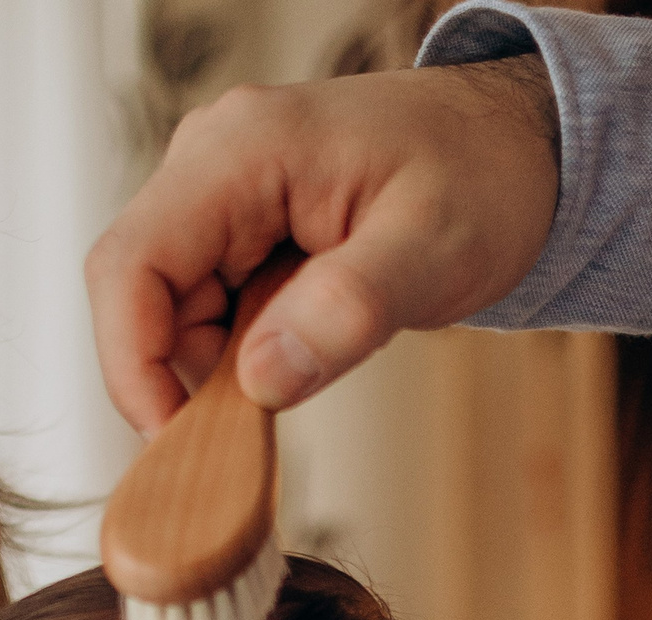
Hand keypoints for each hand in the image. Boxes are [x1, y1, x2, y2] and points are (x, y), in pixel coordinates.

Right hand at [87, 55, 559, 430]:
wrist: (520, 145)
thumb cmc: (484, 173)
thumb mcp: (434, 249)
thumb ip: (347, 310)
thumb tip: (262, 381)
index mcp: (242, 149)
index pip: (132, 264)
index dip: (133, 364)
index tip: (174, 441)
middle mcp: (213, 162)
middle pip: (144, 295)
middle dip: (186, 375)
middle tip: (259, 431)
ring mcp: (223, 194)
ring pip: (171, 309)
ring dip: (219, 367)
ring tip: (313, 366)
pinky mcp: (241, 227)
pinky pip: (208, 306)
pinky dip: (240, 352)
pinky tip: (304, 351)